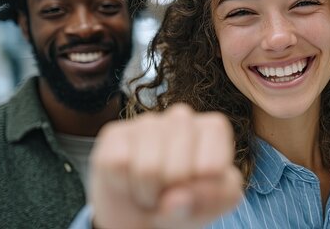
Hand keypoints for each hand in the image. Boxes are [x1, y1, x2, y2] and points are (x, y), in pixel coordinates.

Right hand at [89, 104, 242, 228]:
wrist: (144, 212)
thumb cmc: (187, 201)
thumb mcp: (214, 203)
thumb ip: (214, 197)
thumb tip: (182, 197)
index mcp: (213, 128)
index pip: (212, 167)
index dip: (202, 190)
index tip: (197, 189)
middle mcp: (181, 117)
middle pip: (178, 169)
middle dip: (172, 194)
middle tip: (170, 192)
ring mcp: (146, 122)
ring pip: (147, 169)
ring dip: (147, 193)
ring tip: (151, 189)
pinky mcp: (115, 132)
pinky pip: (119, 165)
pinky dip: (123, 184)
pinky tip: (128, 180)